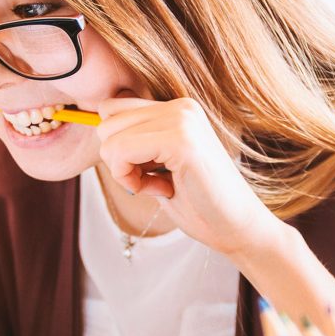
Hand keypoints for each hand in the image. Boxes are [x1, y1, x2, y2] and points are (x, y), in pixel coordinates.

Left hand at [96, 90, 282, 257]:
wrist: (238, 229)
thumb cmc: (199, 204)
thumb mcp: (159, 166)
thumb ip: (135, 144)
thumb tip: (97, 127)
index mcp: (177, 109)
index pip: (112, 109)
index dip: (117, 147)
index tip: (145, 172)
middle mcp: (181, 106)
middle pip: (106, 121)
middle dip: (118, 159)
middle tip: (151, 181)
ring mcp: (183, 120)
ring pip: (110, 137)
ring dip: (124, 171)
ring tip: (159, 185)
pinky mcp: (181, 140)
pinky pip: (121, 151)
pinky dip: (129, 179)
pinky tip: (160, 190)